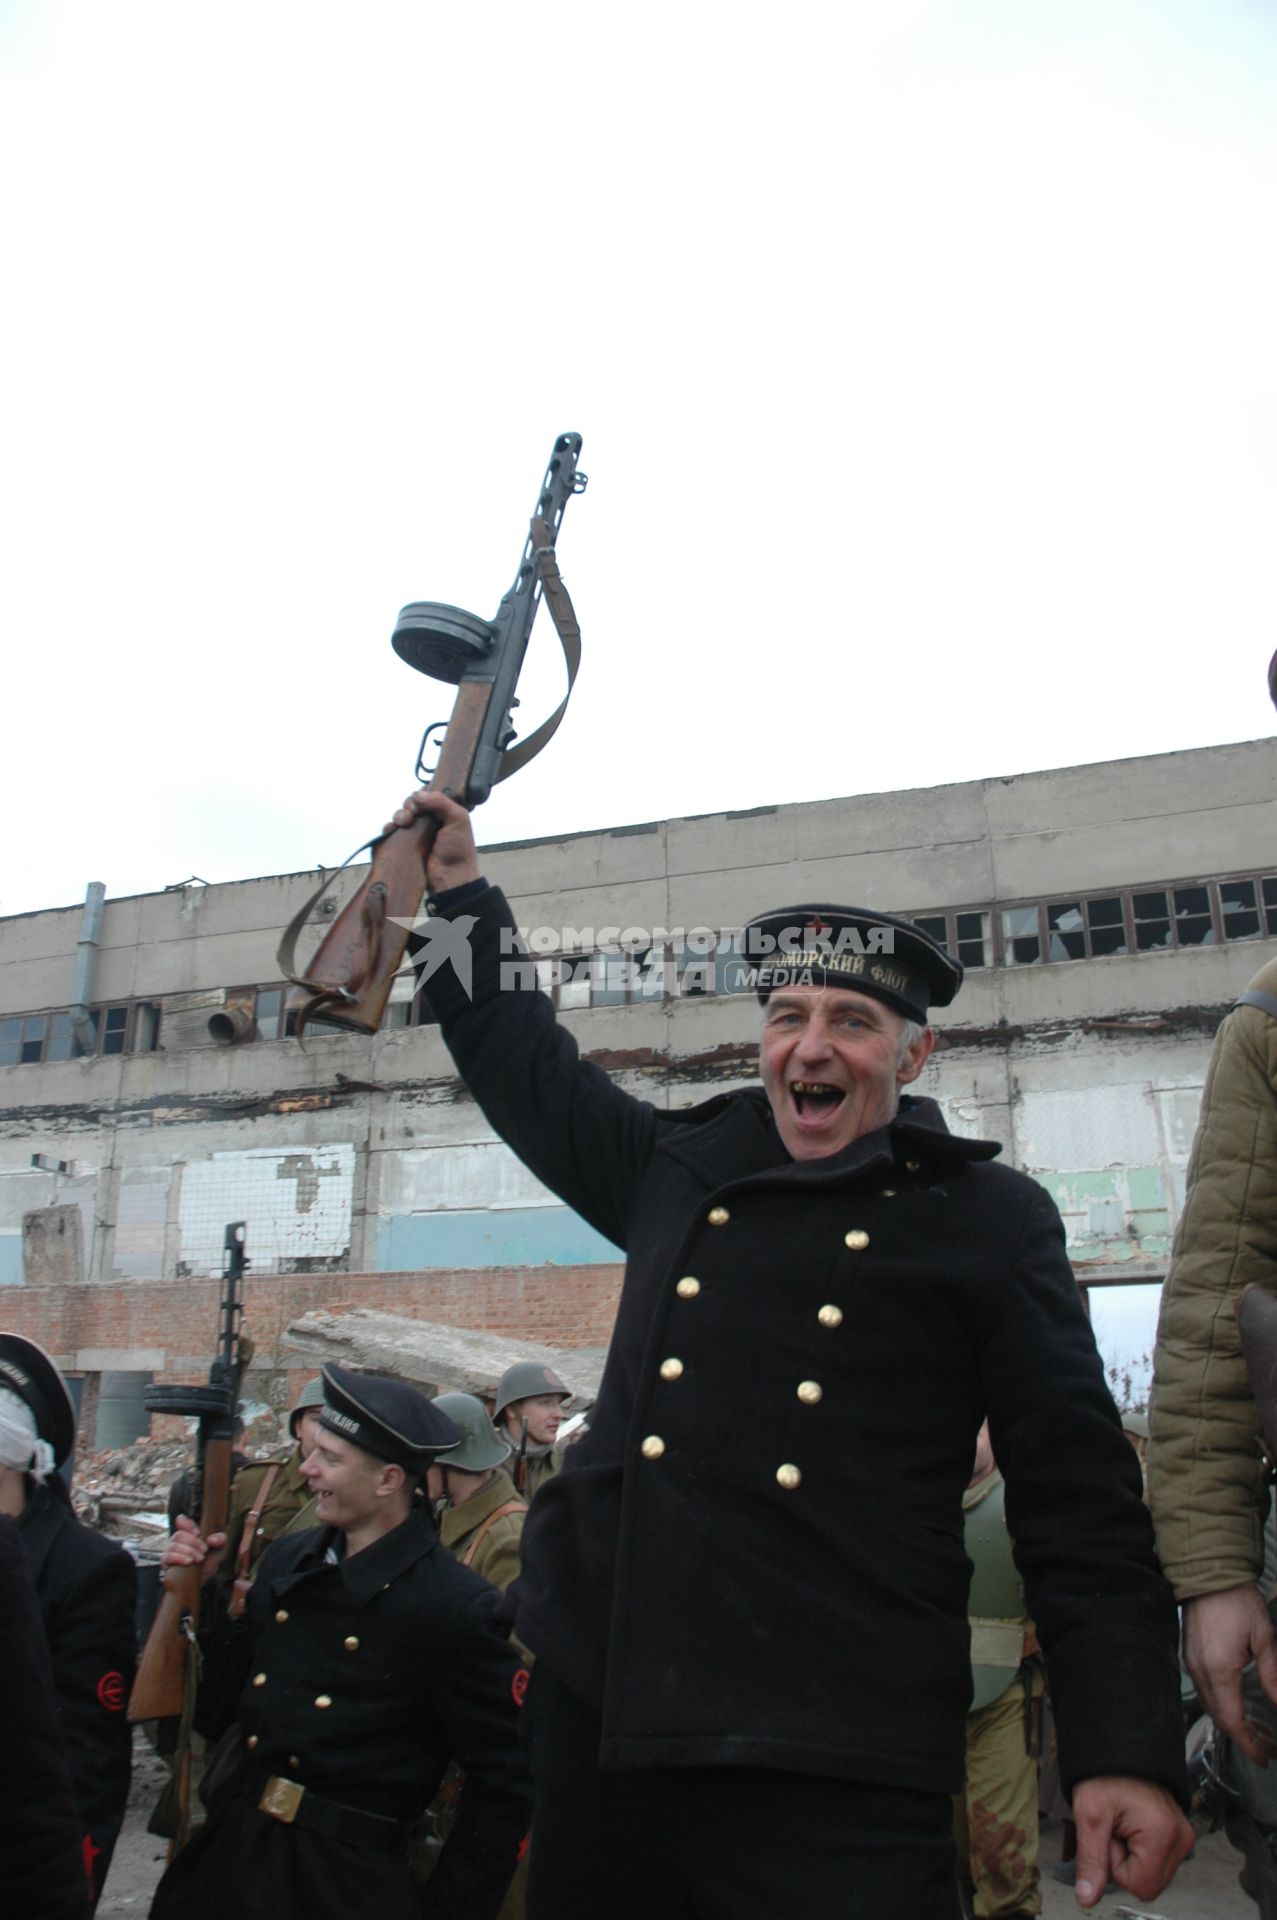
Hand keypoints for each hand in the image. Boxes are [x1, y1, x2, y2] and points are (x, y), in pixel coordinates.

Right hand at [160, 1513, 226, 1585]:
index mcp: (188, 1535)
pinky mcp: (165, 1563)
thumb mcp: (217, 1552)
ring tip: (199, 1559)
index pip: (181, 1522)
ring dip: (188, 1551)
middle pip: (179, 1534)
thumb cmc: (206, 1565)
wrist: (200, 1583)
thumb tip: (212, 1539)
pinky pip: (167, 1557)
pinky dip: (179, 1558)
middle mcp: (177, 1541)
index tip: (197, 1532)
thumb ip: (220, 1541)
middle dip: (194, 1542)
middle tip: (205, 1551)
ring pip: (174, 1545)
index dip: (186, 1523)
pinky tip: (188, 1562)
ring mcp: (169, 1551)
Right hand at [383, 789, 480, 894]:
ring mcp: (417, 833)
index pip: (427, 795)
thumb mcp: (458, 819)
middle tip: (412, 815)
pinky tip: (391, 829)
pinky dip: (389, 828)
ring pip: (401, 815)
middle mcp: (429, 820)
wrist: (450, 876)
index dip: (421, 796)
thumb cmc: (458, 849)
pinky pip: (392, 832)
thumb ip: (441, 801)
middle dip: (408, 806)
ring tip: (403, 823)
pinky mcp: (406, 845)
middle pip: (411, 804)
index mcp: (443, 812)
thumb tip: (418, 795)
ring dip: (399, 815)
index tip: (421, 803)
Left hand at [1070, 1775, 1193, 1908]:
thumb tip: (1087, 1898)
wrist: (1120, 1749)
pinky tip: (1132, 1827)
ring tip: (1123, 1826)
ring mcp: (1183, 1837)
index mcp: (1163, 1835)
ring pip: (1153, 1875)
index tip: (1110, 1835)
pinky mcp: (1179, 1835)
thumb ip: (1091, 1861)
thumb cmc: (1105, 1775)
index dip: (1116, 1865)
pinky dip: (1141, 1851)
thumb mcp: (1090, 1816)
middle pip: (1149, 1884)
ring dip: (1132, 1857)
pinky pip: (1158, 1862)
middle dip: (1125, 1863)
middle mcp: (1182, 1839)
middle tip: (1115, 1829)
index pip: (1140, 1886)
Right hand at [1183, 1584, 1276, 1762]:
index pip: (1232, 1720)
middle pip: (1219, 1717)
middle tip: (1265, 1748)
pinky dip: (1220, 1705)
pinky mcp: (1190, 1656)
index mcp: (1218, 1669)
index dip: (1248, 1743)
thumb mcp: (1264, 1637)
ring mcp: (1191, 1664)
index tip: (1263, 1757)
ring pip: (1210, 1706)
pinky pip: (1204, 1691)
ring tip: (1255, 1731)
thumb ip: (1273, 1674)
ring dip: (1231, 1722)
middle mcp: (1200, 1671)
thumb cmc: (1236, 1601)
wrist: (1208, 1575)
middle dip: (1242, 1737)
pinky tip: (1236, 1706)